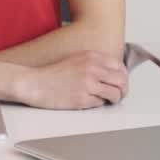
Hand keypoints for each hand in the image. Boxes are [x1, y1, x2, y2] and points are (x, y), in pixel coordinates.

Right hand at [14, 51, 128, 109]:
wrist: (35, 83)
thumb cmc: (54, 74)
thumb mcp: (77, 59)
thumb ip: (96, 64)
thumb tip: (115, 75)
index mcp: (92, 56)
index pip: (120, 66)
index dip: (123, 77)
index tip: (120, 83)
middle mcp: (92, 68)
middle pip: (122, 80)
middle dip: (123, 90)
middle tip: (118, 95)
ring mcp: (88, 84)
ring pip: (115, 94)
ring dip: (114, 99)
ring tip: (107, 100)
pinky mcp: (82, 99)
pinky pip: (101, 103)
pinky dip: (99, 104)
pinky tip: (89, 101)